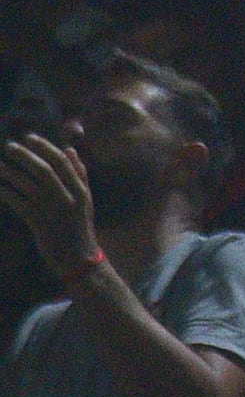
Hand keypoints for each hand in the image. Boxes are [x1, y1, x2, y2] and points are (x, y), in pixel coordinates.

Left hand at [0, 134, 96, 283]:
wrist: (78, 259)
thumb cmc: (79, 227)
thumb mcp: (86, 200)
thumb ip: (80, 175)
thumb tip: (69, 150)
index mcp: (80, 191)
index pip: (62, 163)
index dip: (45, 147)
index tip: (29, 137)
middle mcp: (68, 199)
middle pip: (44, 171)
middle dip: (25, 156)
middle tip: (9, 146)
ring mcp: (52, 211)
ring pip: (29, 186)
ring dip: (11, 173)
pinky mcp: (38, 223)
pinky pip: (18, 203)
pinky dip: (6, 193)